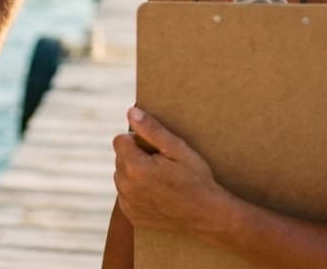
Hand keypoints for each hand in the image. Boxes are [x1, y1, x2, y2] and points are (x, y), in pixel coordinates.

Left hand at [112, 106, 229, 234]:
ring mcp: (127, 203)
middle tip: (161, 164)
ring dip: (134, 173)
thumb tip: (131, 112)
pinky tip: (157, 193)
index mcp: (135, 167)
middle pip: (120, 158)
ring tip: (160, 179)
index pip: (120, 140)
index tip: (155, 148)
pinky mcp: (131, 214)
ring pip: (121, 176)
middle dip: (135, 156)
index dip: (137, 139)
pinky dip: (136, 191)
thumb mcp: (178, 149)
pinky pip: (125, 194)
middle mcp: (126, 186)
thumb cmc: (195, 178)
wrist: (207, 215)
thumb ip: (152, 129)